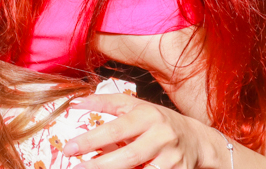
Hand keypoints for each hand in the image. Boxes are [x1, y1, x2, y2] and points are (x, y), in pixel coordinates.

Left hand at [65, 94, 214, 168]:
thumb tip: (75, 103)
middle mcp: (161, 136)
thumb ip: (105, 103)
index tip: (69, 149)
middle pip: (129, 156)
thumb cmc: (156, 120)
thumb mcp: (134, 106)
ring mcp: (172, 158)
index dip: (91, 140)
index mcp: (147, 116)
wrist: (196, 139)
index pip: (115, 130)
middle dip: (101, 165)